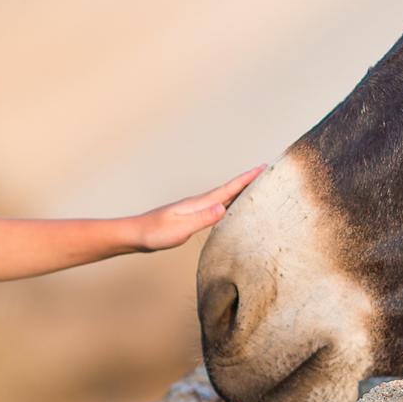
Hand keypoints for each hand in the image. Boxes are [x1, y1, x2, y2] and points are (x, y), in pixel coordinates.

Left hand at [134, 164, 266, 251]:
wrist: (136, 234)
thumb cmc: (155, 233)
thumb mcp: (180, 228)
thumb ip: (202, 218)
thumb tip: (223, 207)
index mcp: (199, 204)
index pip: (227, 189)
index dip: (246, 179)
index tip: (263, 167)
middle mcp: (199, 203)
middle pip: (229, 189)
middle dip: (248, 180)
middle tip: (266, 172)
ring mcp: (195, 208)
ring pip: (223, 197)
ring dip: (239, 191)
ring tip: (255, 187)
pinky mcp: (191, 216)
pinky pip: (216, 206)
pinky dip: (229, 203)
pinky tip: (230, 207)